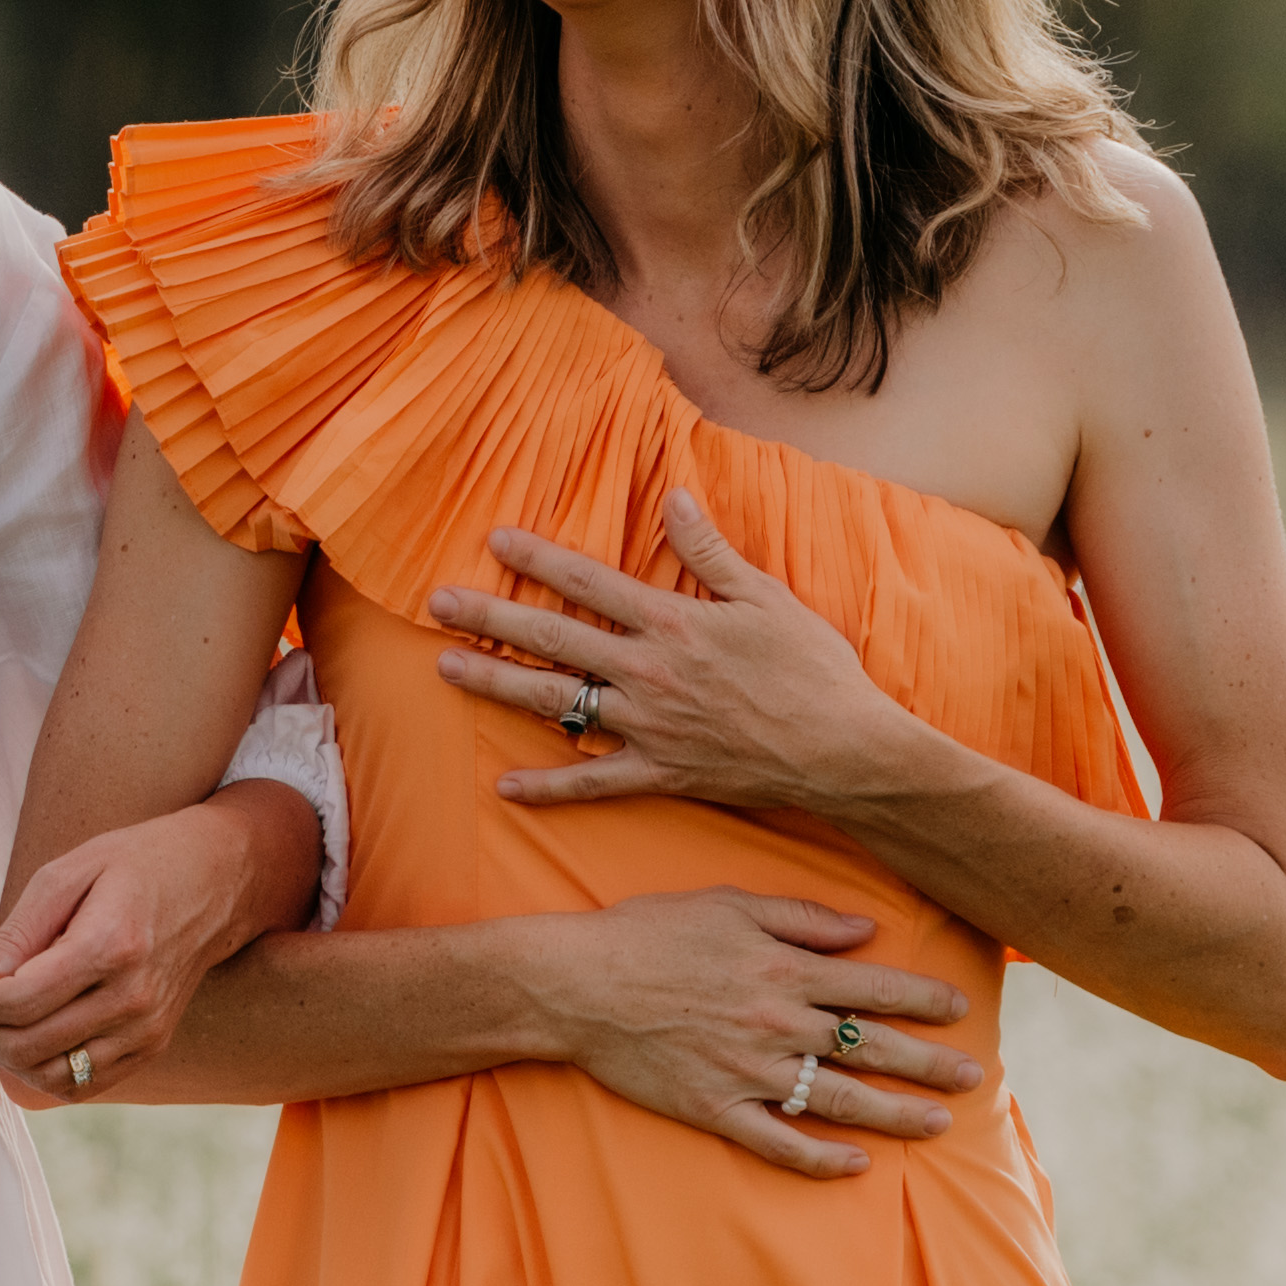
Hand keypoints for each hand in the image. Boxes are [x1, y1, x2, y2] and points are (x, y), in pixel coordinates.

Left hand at [0, 796, 298, 1106]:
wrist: (217, 879)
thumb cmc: (138, 864)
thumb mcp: (69, 871)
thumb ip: (20, 930)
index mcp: (110, 945)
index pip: (18, 1000)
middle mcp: (133, 997)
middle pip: (29, 1043)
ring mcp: (147, 1028)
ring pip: (53, 1074)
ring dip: (5, 1057)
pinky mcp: (153, 1045)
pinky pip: (85, 1083)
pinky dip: (44, 1072)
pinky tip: (25, 1040)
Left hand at [427, 490, 936, 815]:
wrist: (847, 753)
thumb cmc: (816, 670)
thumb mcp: (767, 597)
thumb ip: (711, 550)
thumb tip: (674, 496)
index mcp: (673, 622)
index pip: (589, 582)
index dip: (539, 558)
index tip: (494, 540)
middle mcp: (648, 673)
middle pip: (554, 639)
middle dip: (491, 617)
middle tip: (438, 602)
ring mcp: (649, 727)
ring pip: (557, 704)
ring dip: (497, 686)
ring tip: (447, 668)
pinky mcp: (661, 774)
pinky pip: (593, 783)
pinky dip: (549, 788)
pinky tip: (504, 788)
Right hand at [520, 888, 981, 1176]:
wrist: (574, 984)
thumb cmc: (647, 933)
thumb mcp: (727, 904)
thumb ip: (801, 918)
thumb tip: (865, 931)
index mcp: (782, 969)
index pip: (873, 985)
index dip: (923, 997)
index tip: (960, 1009)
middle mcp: (775, 1023)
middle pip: (870, 1047)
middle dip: (928, 1063)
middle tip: (973, 1078)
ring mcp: (747, 1071)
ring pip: (838, 1100)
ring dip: (894, 1115)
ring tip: (937, 1125)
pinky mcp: (715, 1109)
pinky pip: (778, 1143)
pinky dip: (820, 1159)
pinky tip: (856, 1167)